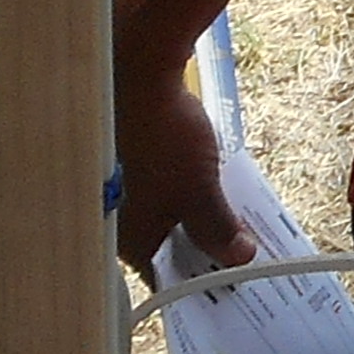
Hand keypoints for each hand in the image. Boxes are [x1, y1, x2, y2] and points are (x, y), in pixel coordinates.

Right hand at [115, 57, 245, 276]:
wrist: (139, 69)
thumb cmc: (164, 138)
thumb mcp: (200, 189)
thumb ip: (217, 228)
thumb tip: (240, 259)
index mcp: (126, 236)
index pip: (163, 276)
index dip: (198, 282)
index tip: (230, 284)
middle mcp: (113, 217)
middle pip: (164, 246)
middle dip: (202, 248)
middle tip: (239, 249)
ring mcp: (117, 186)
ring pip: (163, 214)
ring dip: (195, 217)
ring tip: (233, 219)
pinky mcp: (126, 158)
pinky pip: (159, 186)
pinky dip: (183, 190)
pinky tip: (208, 182)